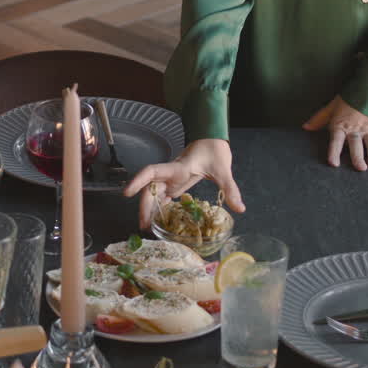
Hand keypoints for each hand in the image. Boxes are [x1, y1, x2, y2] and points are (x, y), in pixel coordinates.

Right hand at [123, 139, 245, 230]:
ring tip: (148, 227)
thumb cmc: (214, 150)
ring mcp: (172, 179)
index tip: (127, 193)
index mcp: (177, 168)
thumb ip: (230, 189)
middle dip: (144, 206)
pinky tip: (158, 219)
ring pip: (155, 194)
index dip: (138, 181)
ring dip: (150, 209)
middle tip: (144, 225)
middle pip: (150, 189)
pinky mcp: (176, 183)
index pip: (152, 172)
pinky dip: (159, 207)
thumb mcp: (223, 170)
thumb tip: (240, 208)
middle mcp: (170, 174)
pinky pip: (163, 196)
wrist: (213, 140)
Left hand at [303, 95, 367, 170]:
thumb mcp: (331, 108)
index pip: (336, 141)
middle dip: (358, 156)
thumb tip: (305, 127)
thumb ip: (319, 119)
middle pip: (356, 145)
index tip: (333, 163)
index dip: (334, 152)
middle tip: (360, 168)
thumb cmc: (347, 101)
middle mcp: (356, 129)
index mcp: (341, 126)